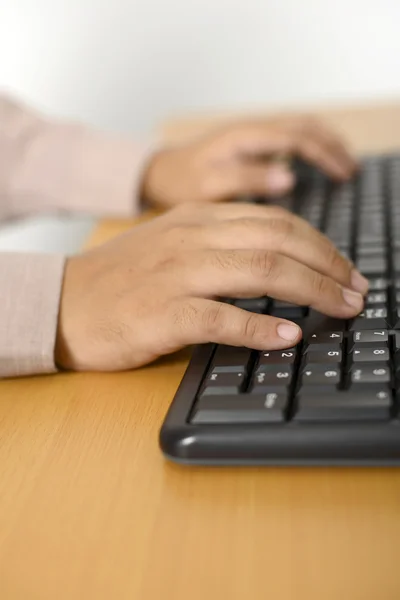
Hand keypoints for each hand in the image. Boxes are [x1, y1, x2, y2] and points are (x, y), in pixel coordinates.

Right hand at [55, 203, 367, 371]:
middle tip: (355, 291)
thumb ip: (220, 246)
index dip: (320, 244)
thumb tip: (276, 263)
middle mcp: (192, 239)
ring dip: (311, 290)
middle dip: (328, 265)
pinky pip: (222, 317)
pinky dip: (260, 327)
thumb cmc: (121, 279)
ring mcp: (177, 274)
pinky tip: (288, 336)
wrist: (64, 303)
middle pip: (279, 240)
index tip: (344, 269)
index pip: (275, 221)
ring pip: (260, 271)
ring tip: (341, 308)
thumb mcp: (172, 244)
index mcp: (198, 219)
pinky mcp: (163, 313)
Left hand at [142, 116, 357, 207]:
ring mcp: (250, 134)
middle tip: (350, 171)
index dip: (324, 155)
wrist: (158, 172)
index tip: (343, 175)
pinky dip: (308, 144)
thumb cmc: (180, 182)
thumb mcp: (209, 186)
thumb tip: (289, 178)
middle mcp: (250, 129)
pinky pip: (287, 136)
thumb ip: (247, 180)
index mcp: (244, 137)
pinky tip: (315, 160)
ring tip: (342, 163)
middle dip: (331, 146)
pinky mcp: (248, 144)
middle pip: (303, 127)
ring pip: (297, 127)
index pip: (296, 138)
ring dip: (323, 141)